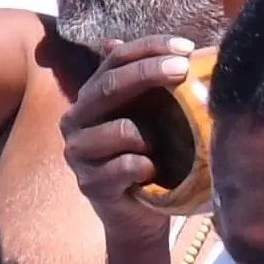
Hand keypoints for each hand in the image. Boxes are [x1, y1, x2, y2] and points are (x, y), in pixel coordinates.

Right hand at [58, 37, 196, 247]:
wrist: (138, 217)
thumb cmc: (150, 158)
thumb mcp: (153, 116)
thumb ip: (155, 84)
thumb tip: (184, 46)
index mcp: (92, 94)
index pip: (115, 57)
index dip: (149, 47)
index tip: (186, 48)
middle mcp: (76, 118)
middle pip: (111, 84)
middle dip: (149, 73)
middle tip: (183, 68)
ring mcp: (78, 151)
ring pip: (120, 130)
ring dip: (151, 135)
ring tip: (165, 145)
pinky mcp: (89, 183)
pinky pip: (124, 167)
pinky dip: (146, 167)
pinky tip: (154, 172)